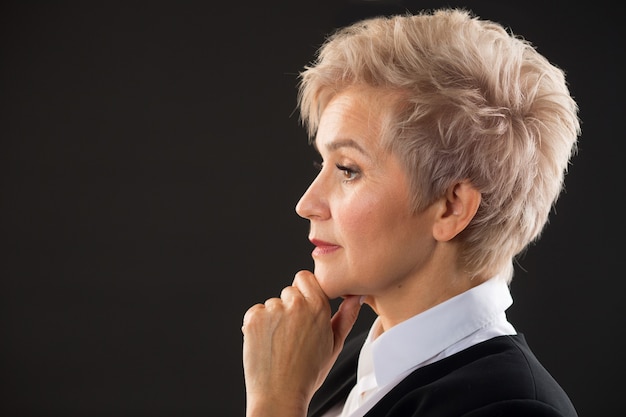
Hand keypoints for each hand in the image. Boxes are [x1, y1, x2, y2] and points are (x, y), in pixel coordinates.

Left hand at [242, 270, 361, 416]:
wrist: (280, 395)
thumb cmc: (308, 374)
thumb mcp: (334, 345)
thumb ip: (346, 316)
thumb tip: (356, 298)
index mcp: (318, 307)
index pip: (306, 278)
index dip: (305, 291)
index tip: (304, 307)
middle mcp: (296, 304)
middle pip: (289, 290)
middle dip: (291, 306)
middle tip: (294, 332)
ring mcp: (273, 310)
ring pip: (273, 303)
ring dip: (274, 317)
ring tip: (280, 342)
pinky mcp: (254, 318)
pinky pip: (256, 311)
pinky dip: (259, 324)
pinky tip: (267, 342)